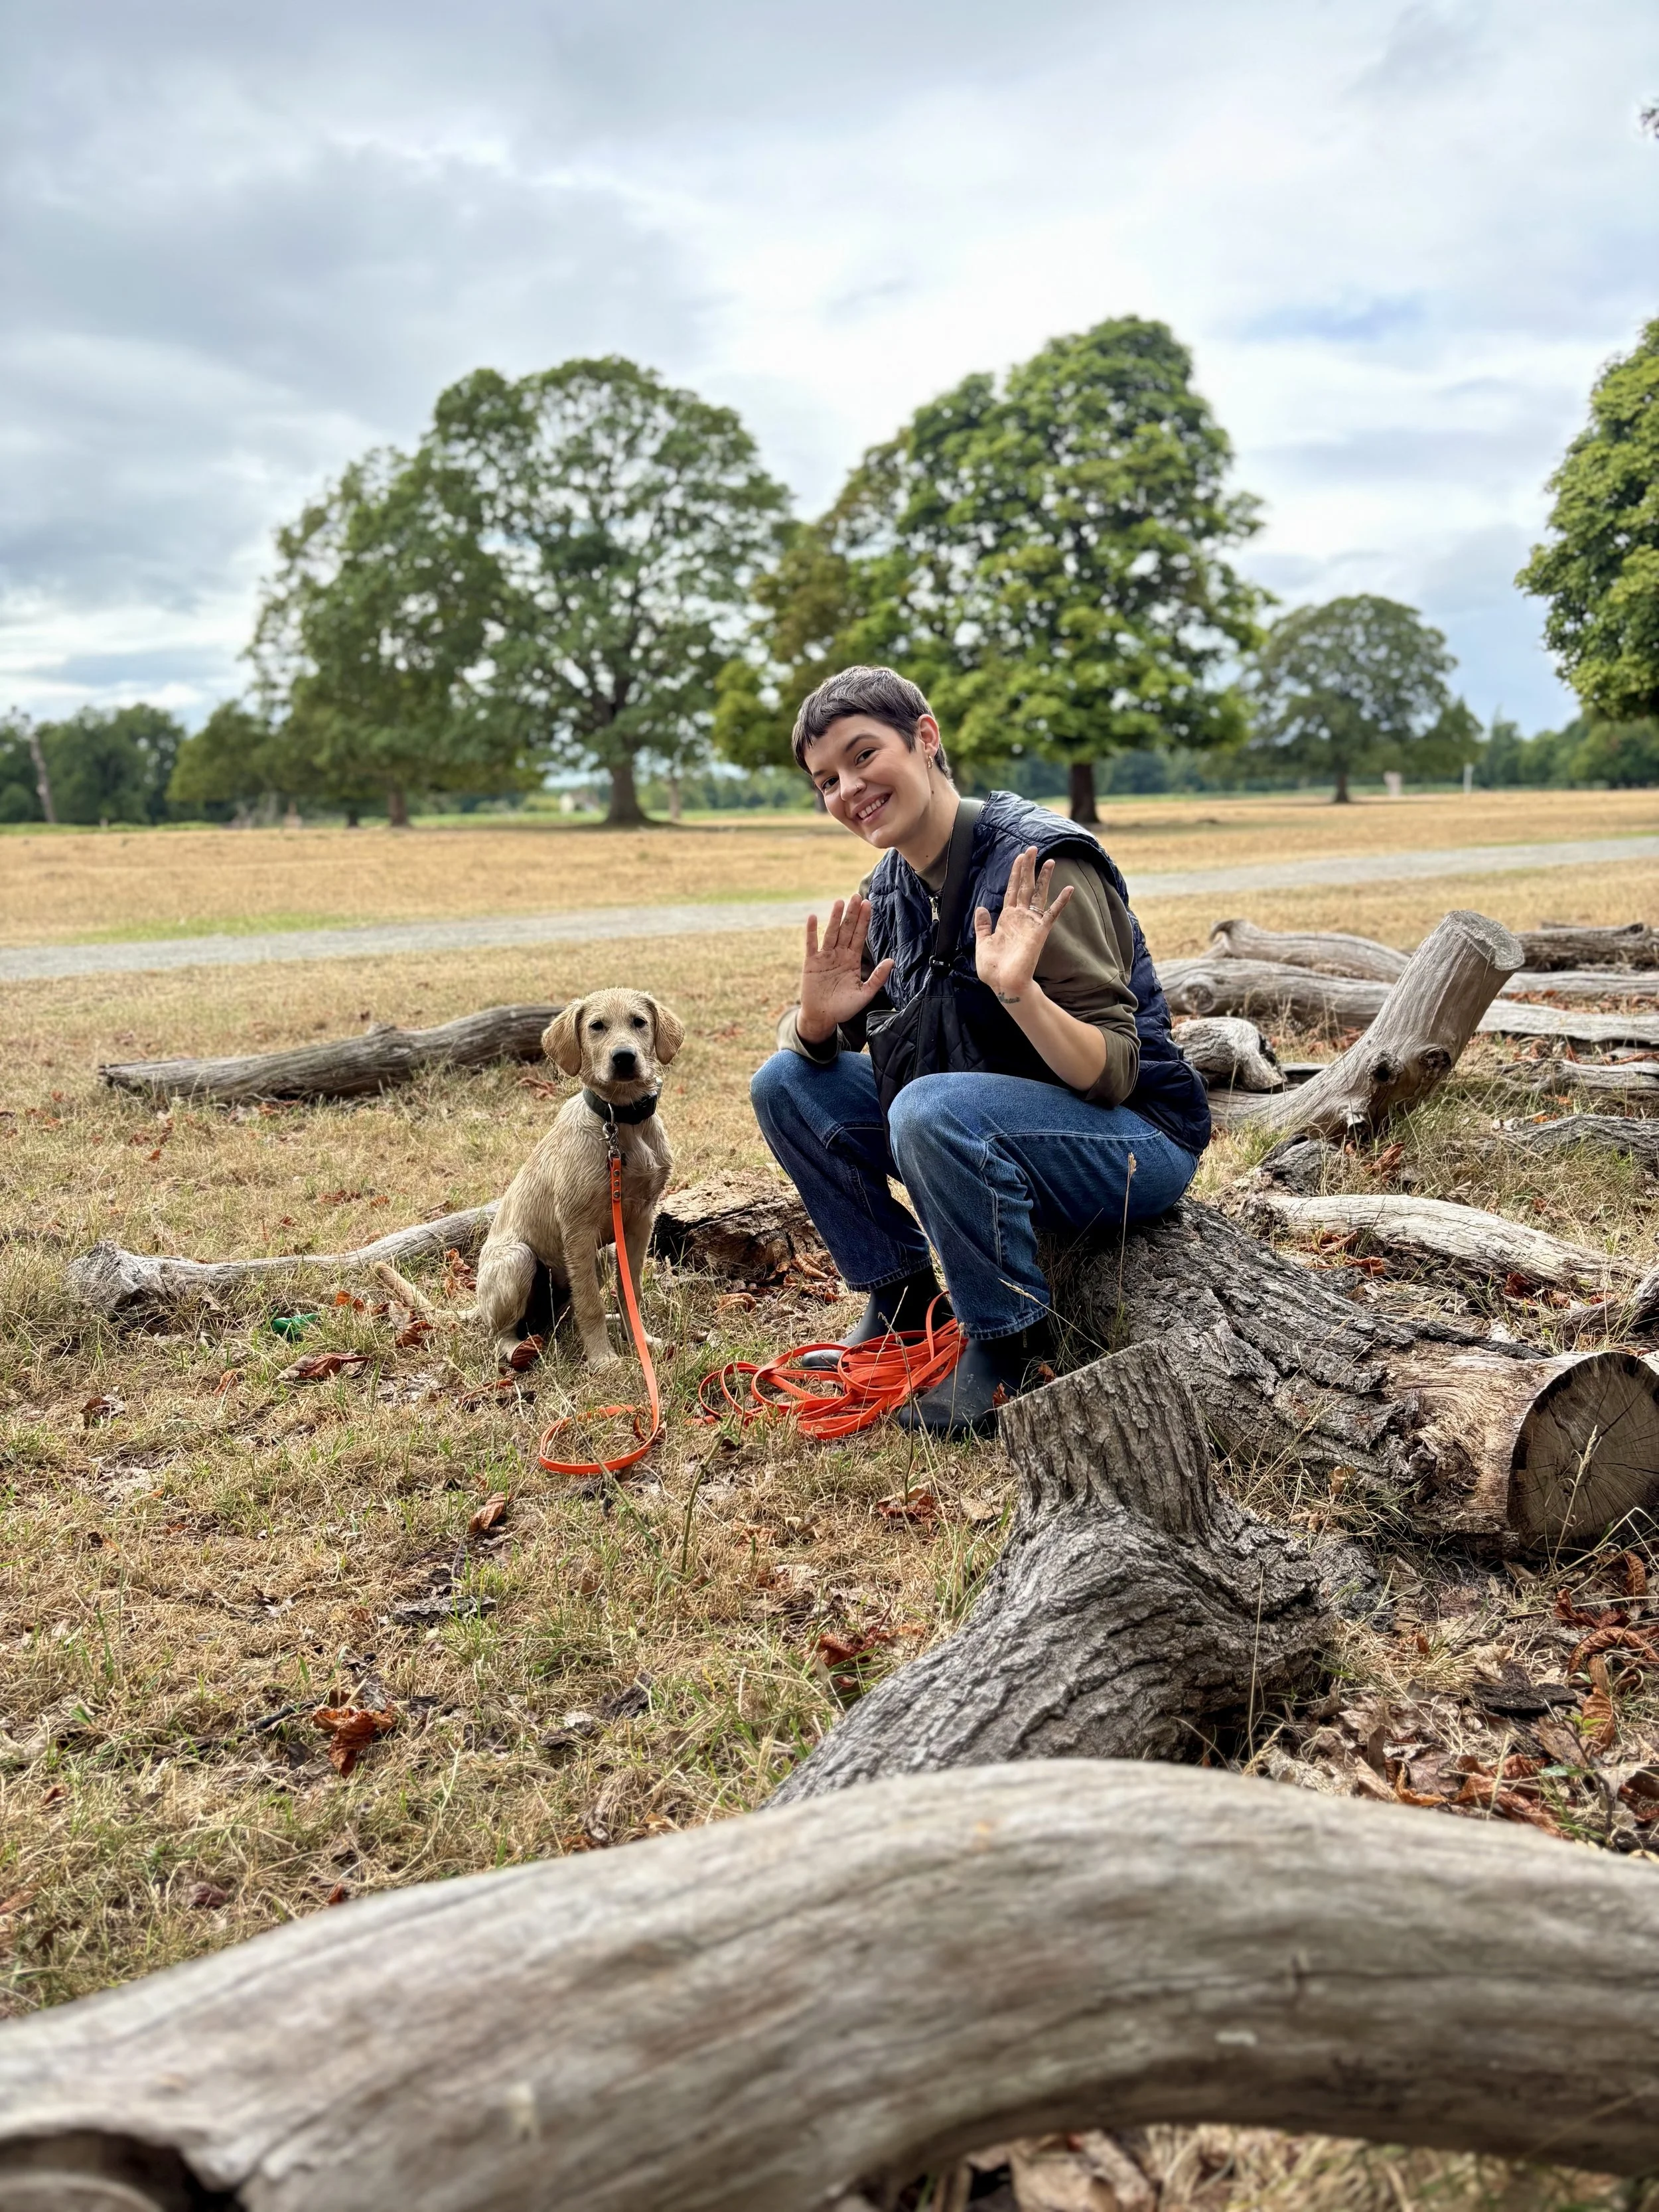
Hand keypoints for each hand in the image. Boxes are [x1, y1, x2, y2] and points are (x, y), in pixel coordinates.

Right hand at [798, 897, 895, 1043]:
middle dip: (852, 914)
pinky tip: (813, 917)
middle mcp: (839, 955)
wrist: (823, 1017)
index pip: (859, 936)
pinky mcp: (811, 962)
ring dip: (835, 918)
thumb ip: (878, 978)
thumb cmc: (843, 1008)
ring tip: (840, 902)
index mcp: (852, 960)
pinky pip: (811, 944)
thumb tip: (892, 961)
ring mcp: (824, 957)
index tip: (868, 905)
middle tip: (857, 896)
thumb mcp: (864, 994)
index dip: (864, 921)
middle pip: (846, 930)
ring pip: (831, 933)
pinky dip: (811, 931)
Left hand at [973, 846, 1073, 1005]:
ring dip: (1044, 878)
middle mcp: (1020, 918)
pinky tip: (1068, 889)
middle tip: (1032, 849)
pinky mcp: (1039, 932)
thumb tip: (981, 907)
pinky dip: (1060, 901)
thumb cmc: (994, 968)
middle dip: (1028, 868)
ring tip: (1049, 861)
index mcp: (1006, 919)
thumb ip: (983, 925)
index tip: (1019, 857)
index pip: (1012, 890)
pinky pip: (1051, 914)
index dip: (1015, 874)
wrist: (1004, 984)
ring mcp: (1031, 924)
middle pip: (1025, 887)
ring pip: (1038, 895)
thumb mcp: (982, 943)